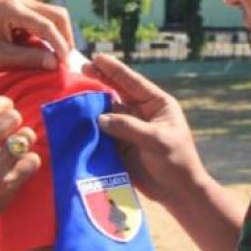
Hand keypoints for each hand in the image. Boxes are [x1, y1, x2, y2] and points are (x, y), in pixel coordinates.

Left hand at [0, 0, 72, 70]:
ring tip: (56, 58)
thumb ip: (28, 59)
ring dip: (58, 35)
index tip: (64, 66)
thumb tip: (55, 64)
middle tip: (64, 61)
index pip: (48, 26)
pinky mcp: (20, 6)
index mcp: (13, 9)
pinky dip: (48, 33)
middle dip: (65, 38)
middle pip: (57, 15)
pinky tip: (43, 50)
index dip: (60, 47)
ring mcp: (20, 0)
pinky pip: (43, 17)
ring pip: (53, 15)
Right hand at [0, 96, 39, 230]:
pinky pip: (31, 161)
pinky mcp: (8, 183)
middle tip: (12, 131)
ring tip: (19, 146)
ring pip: (25, 137)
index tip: (6, 111)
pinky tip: (23, 164)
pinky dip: (29, 161)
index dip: (5, 105)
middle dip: (15, 122)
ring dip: (25, 140)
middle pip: (13, 118)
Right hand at [85, 53, 207, 205]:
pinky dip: (90, 127)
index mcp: (157, 105)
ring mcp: (130, 129)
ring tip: (73, 93)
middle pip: (117, 92)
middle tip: (80, 68)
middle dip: (100, 80)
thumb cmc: (176, 162)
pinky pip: (103, 133)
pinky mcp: (121, 146)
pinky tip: (76, 119)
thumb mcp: (157, 141)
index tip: (97, 57)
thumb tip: (100, 118)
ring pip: (107, 112)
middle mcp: (142, 113)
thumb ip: (129, 127)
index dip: (114, 70)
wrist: (178, 193)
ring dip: (92, 104)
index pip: (133, 83)